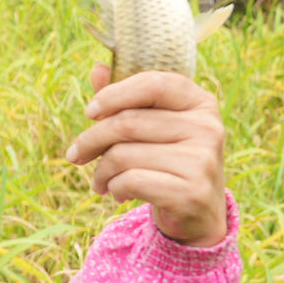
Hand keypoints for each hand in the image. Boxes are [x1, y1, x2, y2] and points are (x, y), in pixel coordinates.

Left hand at [65, 64, 227, 246]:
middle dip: (90, 140)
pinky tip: (118, 193)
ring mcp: (202, 160)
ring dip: (100, 171)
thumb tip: (98, 69)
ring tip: (101, 181)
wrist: (196, 213)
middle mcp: (208, 127)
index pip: (153, 83)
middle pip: (127, 123)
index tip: (89, 112)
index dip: (113, 94)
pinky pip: (130, 180)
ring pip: (122, 154)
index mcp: (200, 102)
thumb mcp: (151, 127)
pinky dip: (114, 187)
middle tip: (75, 156)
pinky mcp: (191, 191)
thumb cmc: (166, 162)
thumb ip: (125, 98)